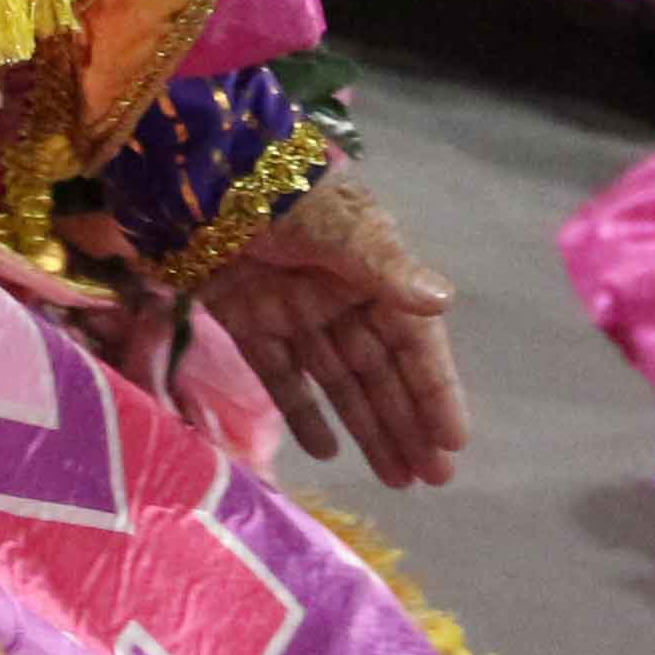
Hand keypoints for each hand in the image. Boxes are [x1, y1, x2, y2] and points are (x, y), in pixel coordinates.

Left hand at [190, 173, 468, 489]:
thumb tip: (443, 301)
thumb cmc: (281, 193)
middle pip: (380, 372)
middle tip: (431, 480)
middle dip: (407, 423)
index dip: (434, 392)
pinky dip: (303, 411)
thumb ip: (387, 269)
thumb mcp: (341, 227)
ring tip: (394, 477)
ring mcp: (294, 312)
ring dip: (366, 427)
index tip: (454, 443)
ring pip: (339, 382)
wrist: (201, 173)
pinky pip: (283, 375)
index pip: (413, 344)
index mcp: (374, 271)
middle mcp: (340, 297)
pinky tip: (325, 451)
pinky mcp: (249, 320)